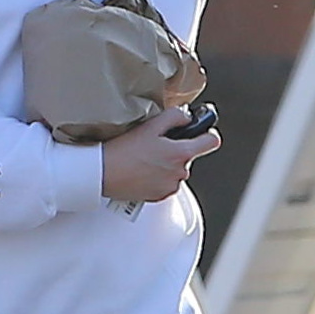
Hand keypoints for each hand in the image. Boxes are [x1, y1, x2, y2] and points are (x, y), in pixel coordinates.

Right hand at [101, 107, 221, 202]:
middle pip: (189, 156)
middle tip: (155, 144)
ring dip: (166, 164)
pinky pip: (165, 183)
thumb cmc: (123, 151)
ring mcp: (170, 186)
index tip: (203, 131)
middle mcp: (179, 173)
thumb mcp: (150, 126)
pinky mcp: (159, 196)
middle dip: (176, 149)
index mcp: (180, 154)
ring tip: (145, 158)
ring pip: (176, 170)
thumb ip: (175, 117)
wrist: (103, 174)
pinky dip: (157, 177)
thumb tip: (187, 116)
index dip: (208, 133)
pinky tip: (142, 170)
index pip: (211, 142)